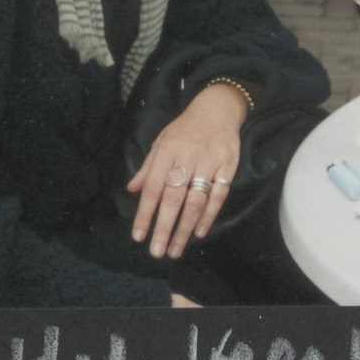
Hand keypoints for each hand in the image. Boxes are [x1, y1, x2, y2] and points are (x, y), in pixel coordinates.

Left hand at [126, 80, 253, 262]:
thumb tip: (132, 189)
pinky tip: (199, 232)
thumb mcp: (162, 141)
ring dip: (185, 228)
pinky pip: (218, 195)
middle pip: (173, 198)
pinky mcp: (227, 166)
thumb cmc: (185, 128)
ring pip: (195, 201)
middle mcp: (186, 158)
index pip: (153, 187)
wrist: (217, 108)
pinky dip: (209, 215)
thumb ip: (148, 167)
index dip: (145, 213)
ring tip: (176, 249)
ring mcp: (208, 163)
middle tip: (157, 251)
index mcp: (166, 152)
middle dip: (164, 227)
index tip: (138, 236)